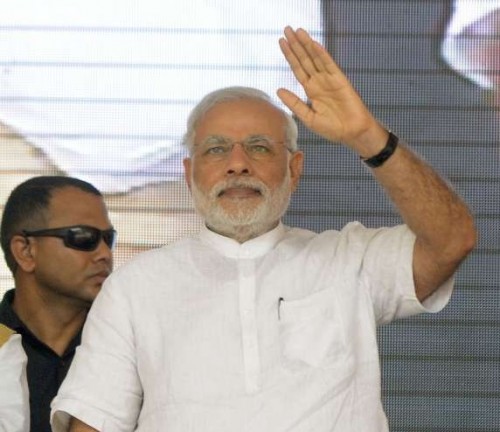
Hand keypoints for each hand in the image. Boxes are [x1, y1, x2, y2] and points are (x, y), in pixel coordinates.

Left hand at [277, 26, 382, 149]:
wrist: (351, 133)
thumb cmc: (332, 128)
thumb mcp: (308, 117)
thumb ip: (294, 103)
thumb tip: (278, 89)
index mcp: (311, 90)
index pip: (298, 69)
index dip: (289, 55)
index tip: (281, 42)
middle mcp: (319, 82)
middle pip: (304, 60)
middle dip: (295, 45)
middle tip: (286, 29)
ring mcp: (329, 80)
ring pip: (315, 59)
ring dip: (306, 44)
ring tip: (297, 31)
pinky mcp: (340, 80)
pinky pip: (329, 64)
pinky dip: (321, 54)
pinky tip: (313, 43)